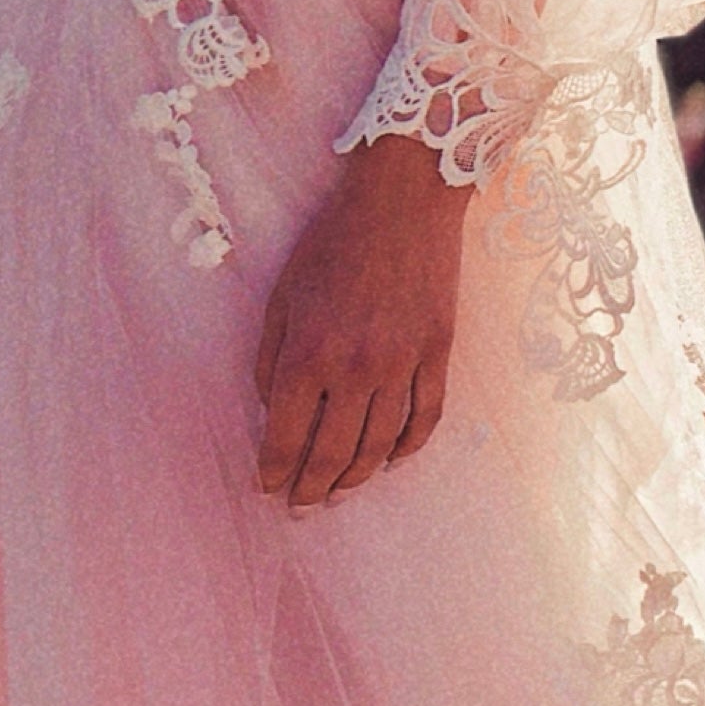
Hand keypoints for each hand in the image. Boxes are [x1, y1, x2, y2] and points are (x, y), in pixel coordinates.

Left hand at [253, 135, 466, 511]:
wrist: (403, 201)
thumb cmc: (332, 241)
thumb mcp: (281, 294)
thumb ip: (271, 358)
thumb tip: (273, 410)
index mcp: (308, 353)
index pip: (287, 436)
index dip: (273, 470)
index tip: (266, 486)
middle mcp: (356, 369)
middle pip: (333, 454)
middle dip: (312, 488)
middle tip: (301, 504)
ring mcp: (403, 365)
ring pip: (379, 445)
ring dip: (355, 477)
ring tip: (339, 490)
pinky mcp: (437, 354)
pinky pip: (424, 418)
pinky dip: (406, 447)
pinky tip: (389, 459)